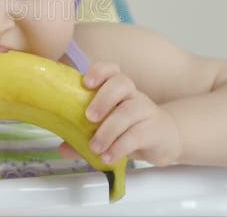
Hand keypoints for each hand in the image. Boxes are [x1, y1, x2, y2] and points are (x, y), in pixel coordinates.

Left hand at [58, 61, 181, 166]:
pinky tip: (107, 157)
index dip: (99, 71)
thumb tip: (61, 148)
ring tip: (94, 147)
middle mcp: (133, 94)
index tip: (86, 83)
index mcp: (118, 89)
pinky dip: (119, 147)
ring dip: (108, 130)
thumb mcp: (105, 131)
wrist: (164, 140)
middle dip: (103, 98)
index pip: (111, 69)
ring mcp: (146, 110)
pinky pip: (137, 134)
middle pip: (122, 83)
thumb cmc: (128, 129)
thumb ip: (83, 138)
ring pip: (129, 110)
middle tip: (88, 117)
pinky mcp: (155, 130)